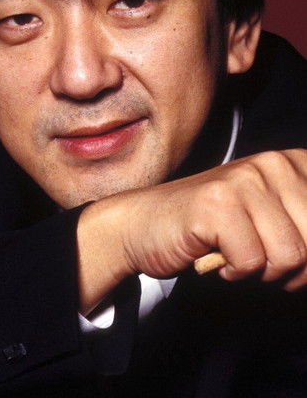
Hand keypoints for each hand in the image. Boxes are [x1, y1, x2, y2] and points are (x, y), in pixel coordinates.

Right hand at [77, 149, 306, 313]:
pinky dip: (232, 272)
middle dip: (288, 269)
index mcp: (292, 164)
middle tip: (254, 257)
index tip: (278, 248)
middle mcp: (273, 164)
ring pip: (290, 257)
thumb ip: (306, 234)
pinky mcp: (217, 204)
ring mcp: (244, 180)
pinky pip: (251, 263)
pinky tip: (214, 253)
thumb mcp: (273, 223)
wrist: (145, 224)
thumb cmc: (210, 228)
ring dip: (260, 272)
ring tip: (234, 253)